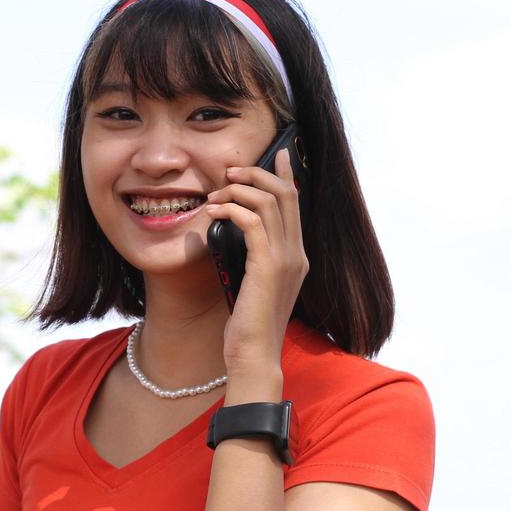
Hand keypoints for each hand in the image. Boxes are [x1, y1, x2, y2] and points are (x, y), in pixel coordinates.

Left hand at [202, 147, 308, 373]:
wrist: (255, 355)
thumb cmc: (249, 325)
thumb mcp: (255, 285)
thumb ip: (255, 258)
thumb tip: (237, 232)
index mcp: (297, 256)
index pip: (295, 204)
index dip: (286, 175)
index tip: (277, 155)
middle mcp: (297, 253)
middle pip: (285, 194)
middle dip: (257, 173)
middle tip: (230, 171)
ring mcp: (285, 259)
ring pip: (268, 201)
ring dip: (238, 189)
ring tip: (214, 194)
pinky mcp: (267, 266)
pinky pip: (251, 221)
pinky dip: (231, 208)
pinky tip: (212, 212)